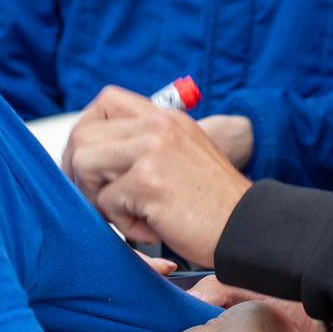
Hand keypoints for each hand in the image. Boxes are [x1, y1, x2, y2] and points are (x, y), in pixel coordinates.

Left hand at [63, 85, 251, 264]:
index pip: (105, 102)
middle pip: (83, 134)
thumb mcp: (184, 156)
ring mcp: (152, 150)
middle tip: (101, 200)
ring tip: (130, 214)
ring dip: (98, 197)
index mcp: (166, 117)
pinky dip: (123, 225)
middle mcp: (158, 125)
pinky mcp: (148, 181)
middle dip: (81, 172)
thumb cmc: (215, 204)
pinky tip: (153, 227)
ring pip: (84, 163)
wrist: (252, 229)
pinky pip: (105, 203)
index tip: (94, 167)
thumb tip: (88, 156)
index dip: (88, 134)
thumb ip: (145, 146)